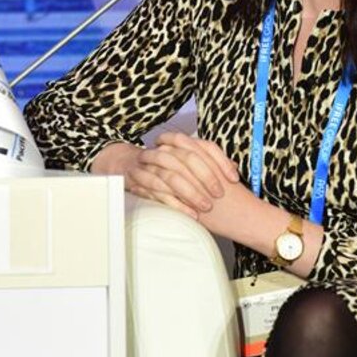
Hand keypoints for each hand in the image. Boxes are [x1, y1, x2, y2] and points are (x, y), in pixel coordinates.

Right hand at [90, 136, 237, 218]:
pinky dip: (176, 204)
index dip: (221, 161)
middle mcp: (165, 150)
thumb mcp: (182, 159)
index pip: (205, 146)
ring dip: (191, 193)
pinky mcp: (139, 181)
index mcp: (178, 143)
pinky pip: (159, 193)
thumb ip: (204, 162)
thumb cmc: (160, 165)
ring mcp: (150, 165)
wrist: (123, 163)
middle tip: (219, 194)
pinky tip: (190, 214)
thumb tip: (233, 168)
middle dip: (205, 177)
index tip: (233, 178)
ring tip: (206, 207)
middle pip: (188, 159)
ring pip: (172, 177)